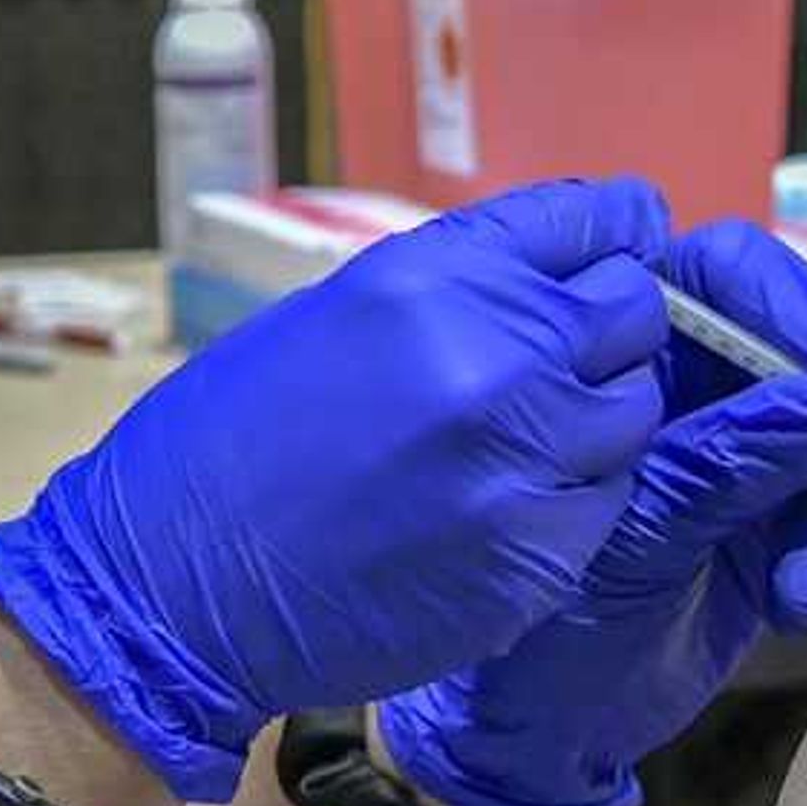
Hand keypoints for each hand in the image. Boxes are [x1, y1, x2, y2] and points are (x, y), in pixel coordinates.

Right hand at [0, 180, 673, 802]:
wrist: (171, 586)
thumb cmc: (228, 442)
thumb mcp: (332, 314)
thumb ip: (451, 289)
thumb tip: (546, 276)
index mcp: (432, 278)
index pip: (592, 219)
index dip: (616, 230)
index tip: (622, 243)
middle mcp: (494, 357)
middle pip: (635, 313)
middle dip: (609, 328)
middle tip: (565, 357)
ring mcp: (523, 462)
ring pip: (634, 414)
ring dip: (595, 421)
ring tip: (518, 442)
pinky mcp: (536, 558)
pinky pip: (605, 506)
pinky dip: (571, 502)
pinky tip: (499, 509)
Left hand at [374, 222, 806, 805]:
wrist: (541, 734)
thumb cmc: (543, 627)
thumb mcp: (625, 543)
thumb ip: (715, 468)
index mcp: (620, 356)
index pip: (716, 275)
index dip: (792, 305)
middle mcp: (683, 388)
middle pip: (795, 342)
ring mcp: (735, 455)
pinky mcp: (771, 522)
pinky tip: (800, 599)